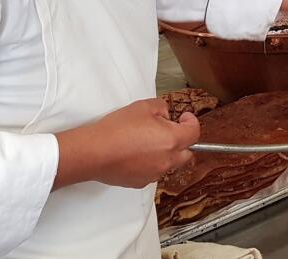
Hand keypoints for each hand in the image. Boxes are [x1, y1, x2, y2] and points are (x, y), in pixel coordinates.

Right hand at [53, 98, 199, 189]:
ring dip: (166, 153)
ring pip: (169, 164)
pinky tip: (136, 154)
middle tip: (170, 130)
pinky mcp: (140, 182)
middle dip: (183, 142)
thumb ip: (161, 107)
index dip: (191, 122)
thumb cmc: (116, 129)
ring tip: (147, 142)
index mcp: (172, 140)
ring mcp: (154, 174)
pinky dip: (151, 163)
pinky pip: (153, 172)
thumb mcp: (143, 106)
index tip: (184, 117)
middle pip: (187, 153)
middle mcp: (167, 160)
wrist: (94, 152)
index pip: (194, 133)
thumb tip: (166, 115)